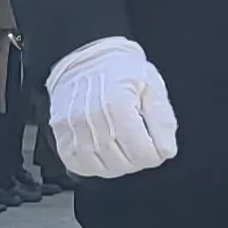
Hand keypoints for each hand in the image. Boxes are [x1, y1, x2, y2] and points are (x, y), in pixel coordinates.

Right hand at [49, 36, 178, 177]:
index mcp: (117, 106)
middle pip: (126, 165)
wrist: (85, 57)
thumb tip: (166, 150)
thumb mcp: (152, 85)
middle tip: (139, 138)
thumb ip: (163, 120)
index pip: (145, 154)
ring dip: (119, 163)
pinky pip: (79, 166)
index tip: (156, 141)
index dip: (157, 152)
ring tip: (122, 142)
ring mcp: (73, 129)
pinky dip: (95, 165)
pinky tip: (103, 149)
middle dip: (139, 157)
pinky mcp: (61, 135)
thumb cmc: (119, 69)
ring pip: (104, 170)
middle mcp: (92, 120)